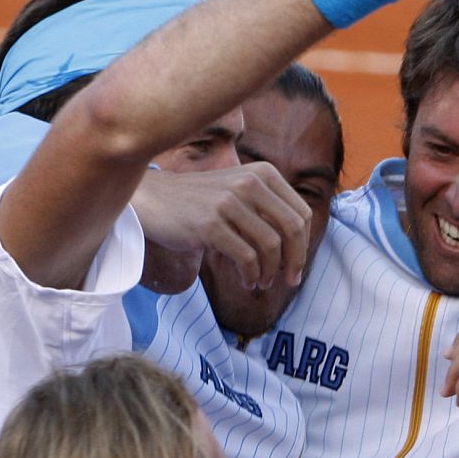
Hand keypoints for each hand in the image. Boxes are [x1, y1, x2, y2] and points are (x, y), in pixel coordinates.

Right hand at [132, 163, 311, 288]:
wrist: (154, 199)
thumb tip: (300, 248)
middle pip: (292, 229)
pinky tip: (247, 282)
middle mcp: (249, 183)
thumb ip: (269, 209)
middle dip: (295, 261)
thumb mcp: (240, 193)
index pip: (301, 214)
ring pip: (270, 246)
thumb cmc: (202, 203)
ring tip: (262, 283)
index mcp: (263, 174)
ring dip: (270, 272)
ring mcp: (228, 202)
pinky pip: (246, 257)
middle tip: (290, 281)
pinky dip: (251, 275)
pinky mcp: (210, 224)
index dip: (304, 245)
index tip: (296, 266)